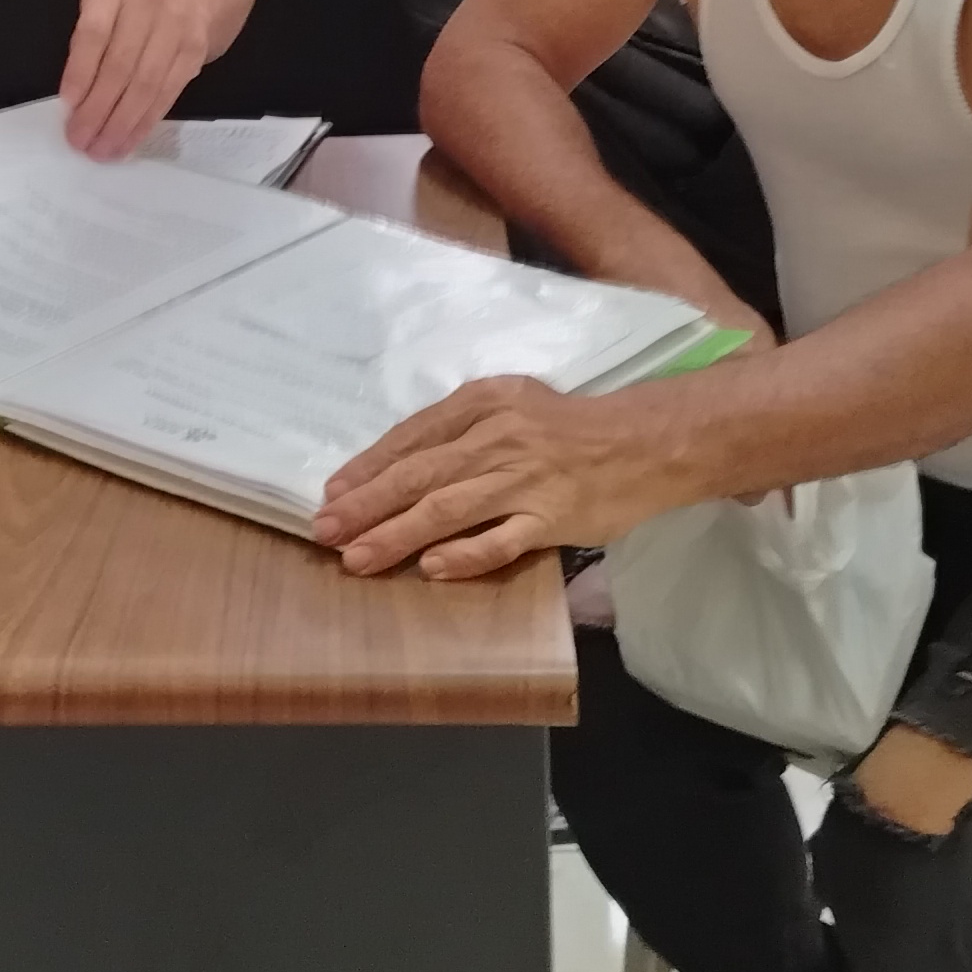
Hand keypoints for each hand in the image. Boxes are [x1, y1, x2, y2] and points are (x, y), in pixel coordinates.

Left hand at [58, 0, 212, 159]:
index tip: (68, 105)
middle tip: (80, 139)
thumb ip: (86, 44)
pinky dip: (145, 122)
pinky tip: (128, 140)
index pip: (94, 33)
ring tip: (103, 149)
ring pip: (146, 84)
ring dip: (122, 123)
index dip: (80, 71)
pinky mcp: (195, 51)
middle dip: (98, 109)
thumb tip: (74, 103)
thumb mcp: (101, 6)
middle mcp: (148, 1)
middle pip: (121, 64)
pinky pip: (167, 93)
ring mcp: (177, 26)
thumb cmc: (130, 7)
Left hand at [316, 377, 704, 580]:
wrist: (646, 442)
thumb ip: (462, 428)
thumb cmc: (571, 426)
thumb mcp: (511, 404)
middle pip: (419, 475)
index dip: (368, 467)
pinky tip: (431, 568)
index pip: (412, 437)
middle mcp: (498, 437)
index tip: (332, 494)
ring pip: (447, 509)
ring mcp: (525, 479)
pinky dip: (465, 555)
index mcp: (484, 403)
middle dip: (366, 505)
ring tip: (357, 557)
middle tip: (325, 531)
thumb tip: (400, 465)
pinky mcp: (552, 517)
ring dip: (396, 534)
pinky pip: (501, 540)